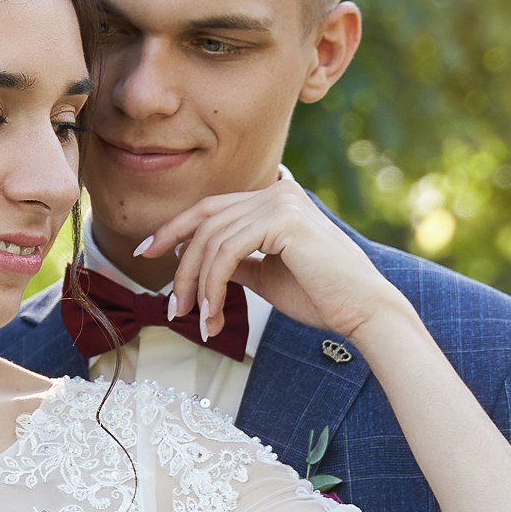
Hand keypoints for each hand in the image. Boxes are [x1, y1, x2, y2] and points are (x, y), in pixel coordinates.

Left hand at [137, 170, 404, 345]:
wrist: (363, 310)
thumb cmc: (322, 297)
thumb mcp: (267, 275)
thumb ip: (238, 263)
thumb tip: (203, 263)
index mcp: (275, 199)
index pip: (211, 209)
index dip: (175, 229)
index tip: (148, 252)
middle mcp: (277, 192)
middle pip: (205, 221)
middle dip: (179, 263)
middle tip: (171, 303)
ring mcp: (280, 201)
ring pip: (212, 241)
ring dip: (197, 285)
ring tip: (196, 320)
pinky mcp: (283, 220)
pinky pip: (228, 252)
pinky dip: (212, 285)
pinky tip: (213, 314)